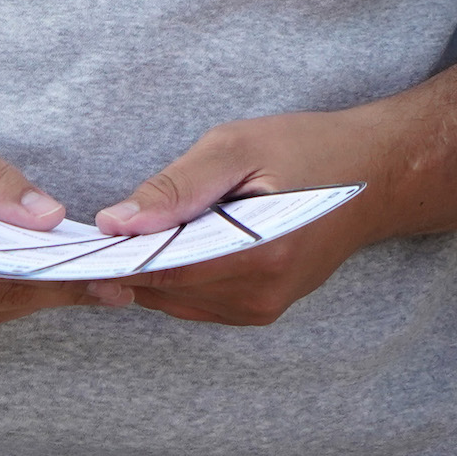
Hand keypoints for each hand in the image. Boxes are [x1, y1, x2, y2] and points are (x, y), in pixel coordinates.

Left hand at [84, 107, 382, 325]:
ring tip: (139, 227)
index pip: (159, 270)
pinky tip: (175, 240)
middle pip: (162, 290)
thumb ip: (177, 186)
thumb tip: (115, 223)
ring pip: (175, 300)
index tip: (78, 238)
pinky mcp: (263, 309)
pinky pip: (197, 300)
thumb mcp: (239, 146)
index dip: (111, 256)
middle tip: (100, 226)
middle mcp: (259, 295)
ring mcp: (262, 308)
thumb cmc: (310, 149)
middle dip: (127, 260)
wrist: (378, 176)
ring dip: (151, 268)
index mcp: (256, 255)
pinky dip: (176, 275)